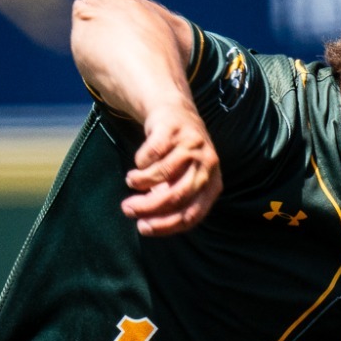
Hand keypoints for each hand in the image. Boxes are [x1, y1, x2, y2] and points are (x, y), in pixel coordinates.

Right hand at [121, 100, 221, 235]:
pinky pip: (151, 154)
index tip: (142, 227)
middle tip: (127, 209)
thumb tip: (148, 223)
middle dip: (148, 207)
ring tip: (131, 181)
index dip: (165, 225)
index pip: (193, 214)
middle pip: (177, 196)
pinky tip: (139, 162)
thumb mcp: (184, 181)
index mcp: (213, 184)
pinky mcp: (174, 130)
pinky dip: (140, 162)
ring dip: (140, 182)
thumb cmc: (178, 156)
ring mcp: (192, 145)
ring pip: (162, 174)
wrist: (174, 113)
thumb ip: (173, 202)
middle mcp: (207, 164)